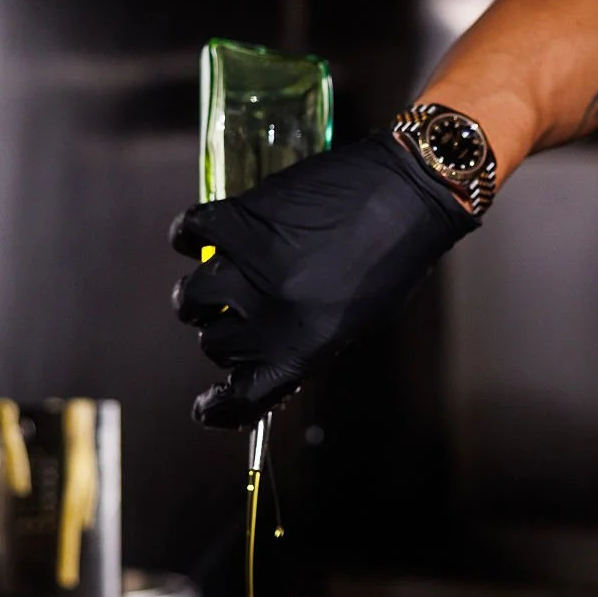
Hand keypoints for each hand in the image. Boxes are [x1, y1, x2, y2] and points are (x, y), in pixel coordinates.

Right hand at [170, 131, 475, 426]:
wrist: (408, 189)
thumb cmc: (395, 256)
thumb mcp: (356, 320)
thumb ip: (304, 343)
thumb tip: (260, 355)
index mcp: (306, 346)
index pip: (244, 396)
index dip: (219, 407)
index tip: (206, 405)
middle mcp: (274, 312)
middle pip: (215, 344)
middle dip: (223, 334)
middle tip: (238, 313)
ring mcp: (253, 263)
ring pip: (193, 297)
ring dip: (201, 293)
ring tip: (219, 277)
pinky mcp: (241, 216)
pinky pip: (190, 233)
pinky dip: (190, 236)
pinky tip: (208, 235)